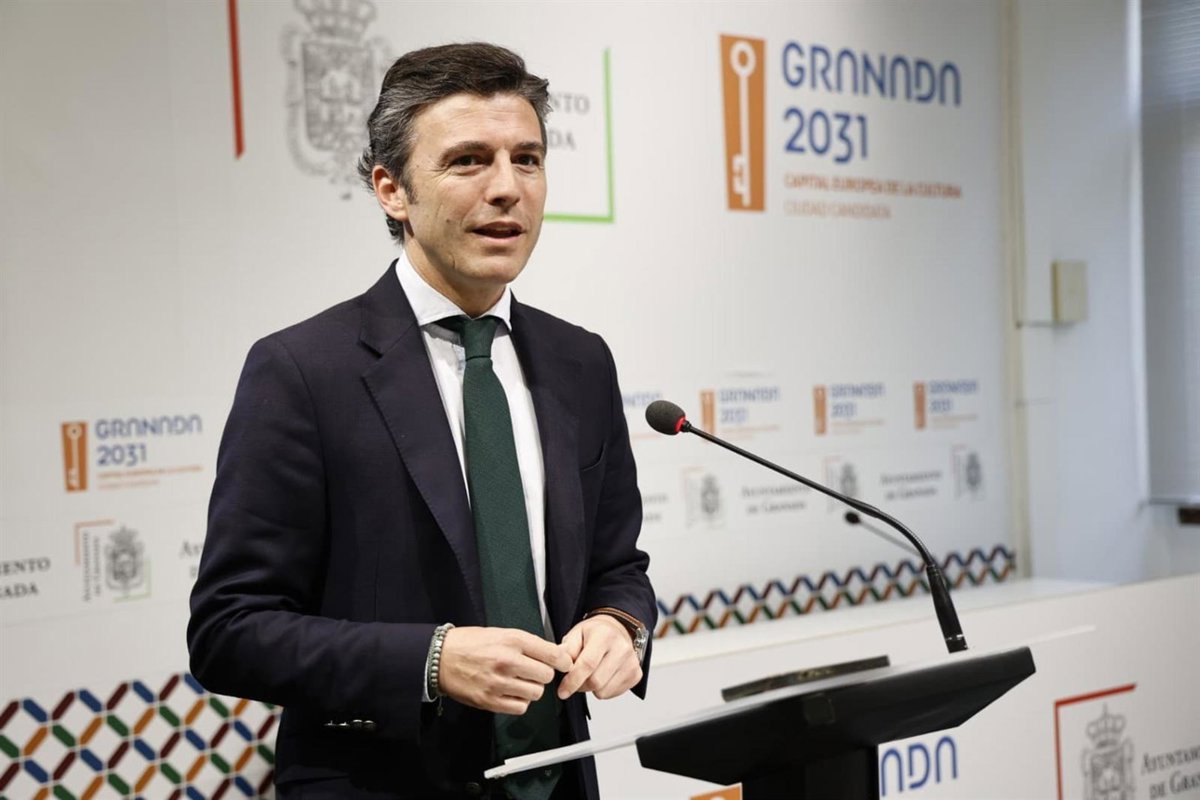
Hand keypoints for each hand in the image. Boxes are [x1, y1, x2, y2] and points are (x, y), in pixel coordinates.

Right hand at [438, 627, 572, 714]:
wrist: (440, 658)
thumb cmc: (470, 643)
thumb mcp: (500, 633)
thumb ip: (526, 644)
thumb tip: (553, 654)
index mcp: (512, 641)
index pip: (552, 653)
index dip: (563, 660)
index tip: (564, 663)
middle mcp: (508, 661)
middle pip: (546, 675)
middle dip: (543, 674)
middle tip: (533, 672)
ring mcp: (499, 683)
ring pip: (536, 693)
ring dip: (531, 689)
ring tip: (519, 682)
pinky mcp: (490, 701)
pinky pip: (520, 707)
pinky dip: (520, 702)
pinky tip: (511, 693)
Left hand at [557, 615, 642, 700]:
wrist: (617, 630)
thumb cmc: (595, 633)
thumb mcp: (576, 634)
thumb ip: (566, 650)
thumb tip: (559, 665)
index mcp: (605, 635)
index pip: (587, 664)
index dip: (572, 680)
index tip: (562, 691)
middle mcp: (622, 648)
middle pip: (595, 682)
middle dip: (580, 685)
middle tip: (576, 678)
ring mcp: (631, 662)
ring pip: (603, 691)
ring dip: (591, 688)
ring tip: (591, 674)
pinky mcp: (636, 675)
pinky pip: (612, 694)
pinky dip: (603, 690)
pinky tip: (603, 676)